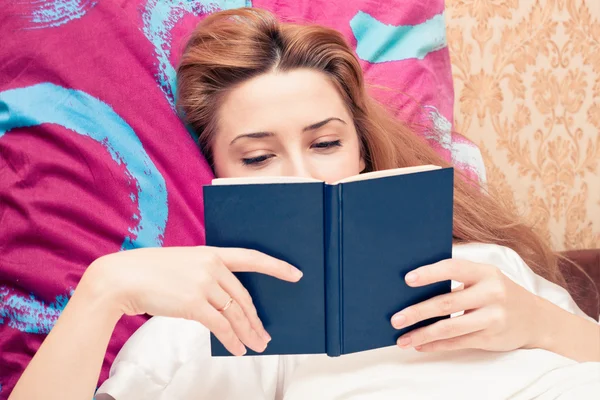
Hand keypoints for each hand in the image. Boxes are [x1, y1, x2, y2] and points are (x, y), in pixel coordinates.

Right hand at [82, 246, 302, 355]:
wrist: (121, 278)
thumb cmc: (148, 272)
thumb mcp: (182, 265)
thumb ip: (205, 277)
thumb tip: (223, 305)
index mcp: (210, 252)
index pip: (251, 257)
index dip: (276, 266)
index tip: (296, 274)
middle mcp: (211, 265)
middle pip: (243, 296)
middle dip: (256, 318)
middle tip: (266, 334)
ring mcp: (203, 283)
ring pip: (235, 313)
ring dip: (248, 332)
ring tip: (258, 345)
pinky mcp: (193, 303)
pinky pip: (220, 326)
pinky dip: (232, 340)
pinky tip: (238, 350)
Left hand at [391, 259, 544, 352]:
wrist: (536, 319)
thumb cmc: (499, 293)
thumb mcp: (485, 279)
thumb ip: (458, 281)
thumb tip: (414, 290)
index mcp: (485, 272)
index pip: (453, 268)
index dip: (430, 273)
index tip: (407, 279)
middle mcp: (492, 293)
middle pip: (446, 302)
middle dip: (417, 312)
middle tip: (395, 318)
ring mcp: (493, 317)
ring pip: (450, 327)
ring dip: (422, 334)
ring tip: (402, 338)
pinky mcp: (491, 338)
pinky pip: (457, 343)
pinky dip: (436, 345)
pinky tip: (420, 345)